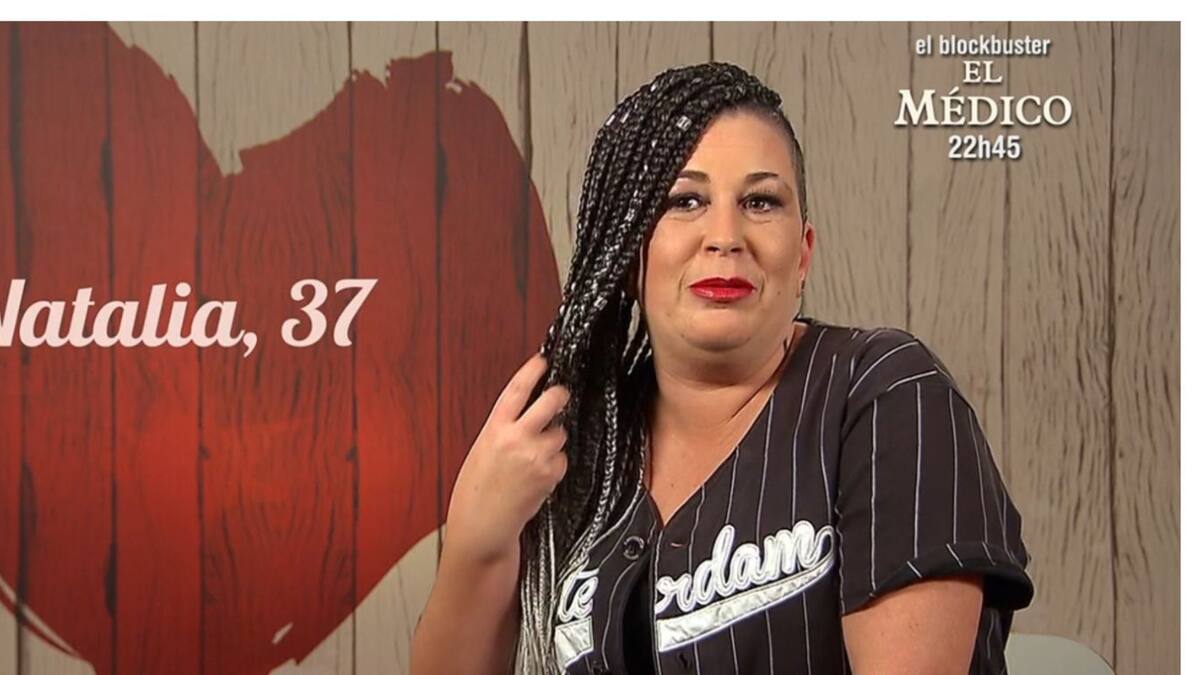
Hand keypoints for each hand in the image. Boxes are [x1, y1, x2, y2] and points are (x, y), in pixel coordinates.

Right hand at [443, 352, 570, 564]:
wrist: (482, 525)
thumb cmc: (476, 491)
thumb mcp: (482, 451)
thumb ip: (504, 430)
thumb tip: (526, 415)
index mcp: (495, 429)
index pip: (517, 390)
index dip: (532, 371)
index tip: (542, 361)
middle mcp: (516, 438)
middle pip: (551, 401)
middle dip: (560, 395)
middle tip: (562, 395)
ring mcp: (536, 455)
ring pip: (560, 434)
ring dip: (554, 441)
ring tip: (535, 458)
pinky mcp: (549, 474)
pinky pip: (562, 460)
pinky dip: (555, 465)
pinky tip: (538, 477)